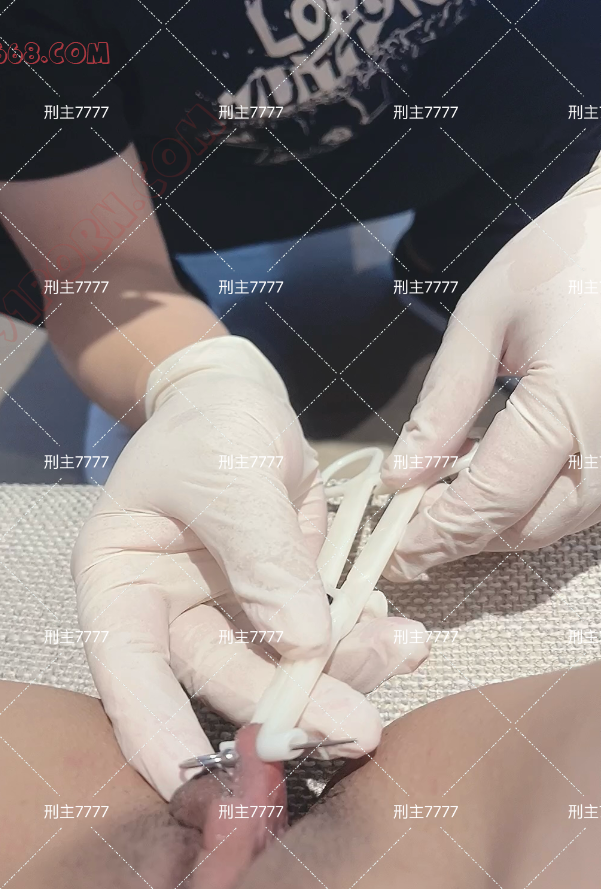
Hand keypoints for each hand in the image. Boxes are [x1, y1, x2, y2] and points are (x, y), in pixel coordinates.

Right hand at [72, 336, 429, 798]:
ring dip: (342, 673)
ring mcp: (226, 613)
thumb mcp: (228, 474)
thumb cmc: (208, 423)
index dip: (157, 734)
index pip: (127, 673)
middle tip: (359, 727)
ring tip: (404, 651)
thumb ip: (261, 557)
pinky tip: (399, 634)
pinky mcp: (276, 603)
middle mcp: (168, 614)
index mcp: (121, 584)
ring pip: (279, 668)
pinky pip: (317, 636)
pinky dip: (359, 641)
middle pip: (221, 678)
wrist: (236, 394)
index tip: (201, 785)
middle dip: (288, 706)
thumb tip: (304, 645)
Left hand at [381, 152, 600, 580]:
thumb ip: (443, 406)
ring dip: (495, 528)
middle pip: (529, 526)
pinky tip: (485, 484)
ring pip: (557, 524)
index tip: (392, 549)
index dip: (437, 532)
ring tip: (437, 506)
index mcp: (573, 401)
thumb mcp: (483, 321)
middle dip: (462, 538)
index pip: (494, 498)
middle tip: (405, 530)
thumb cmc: (564, 258)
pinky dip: (527, 508)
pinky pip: (579, 504)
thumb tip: (401, 476)